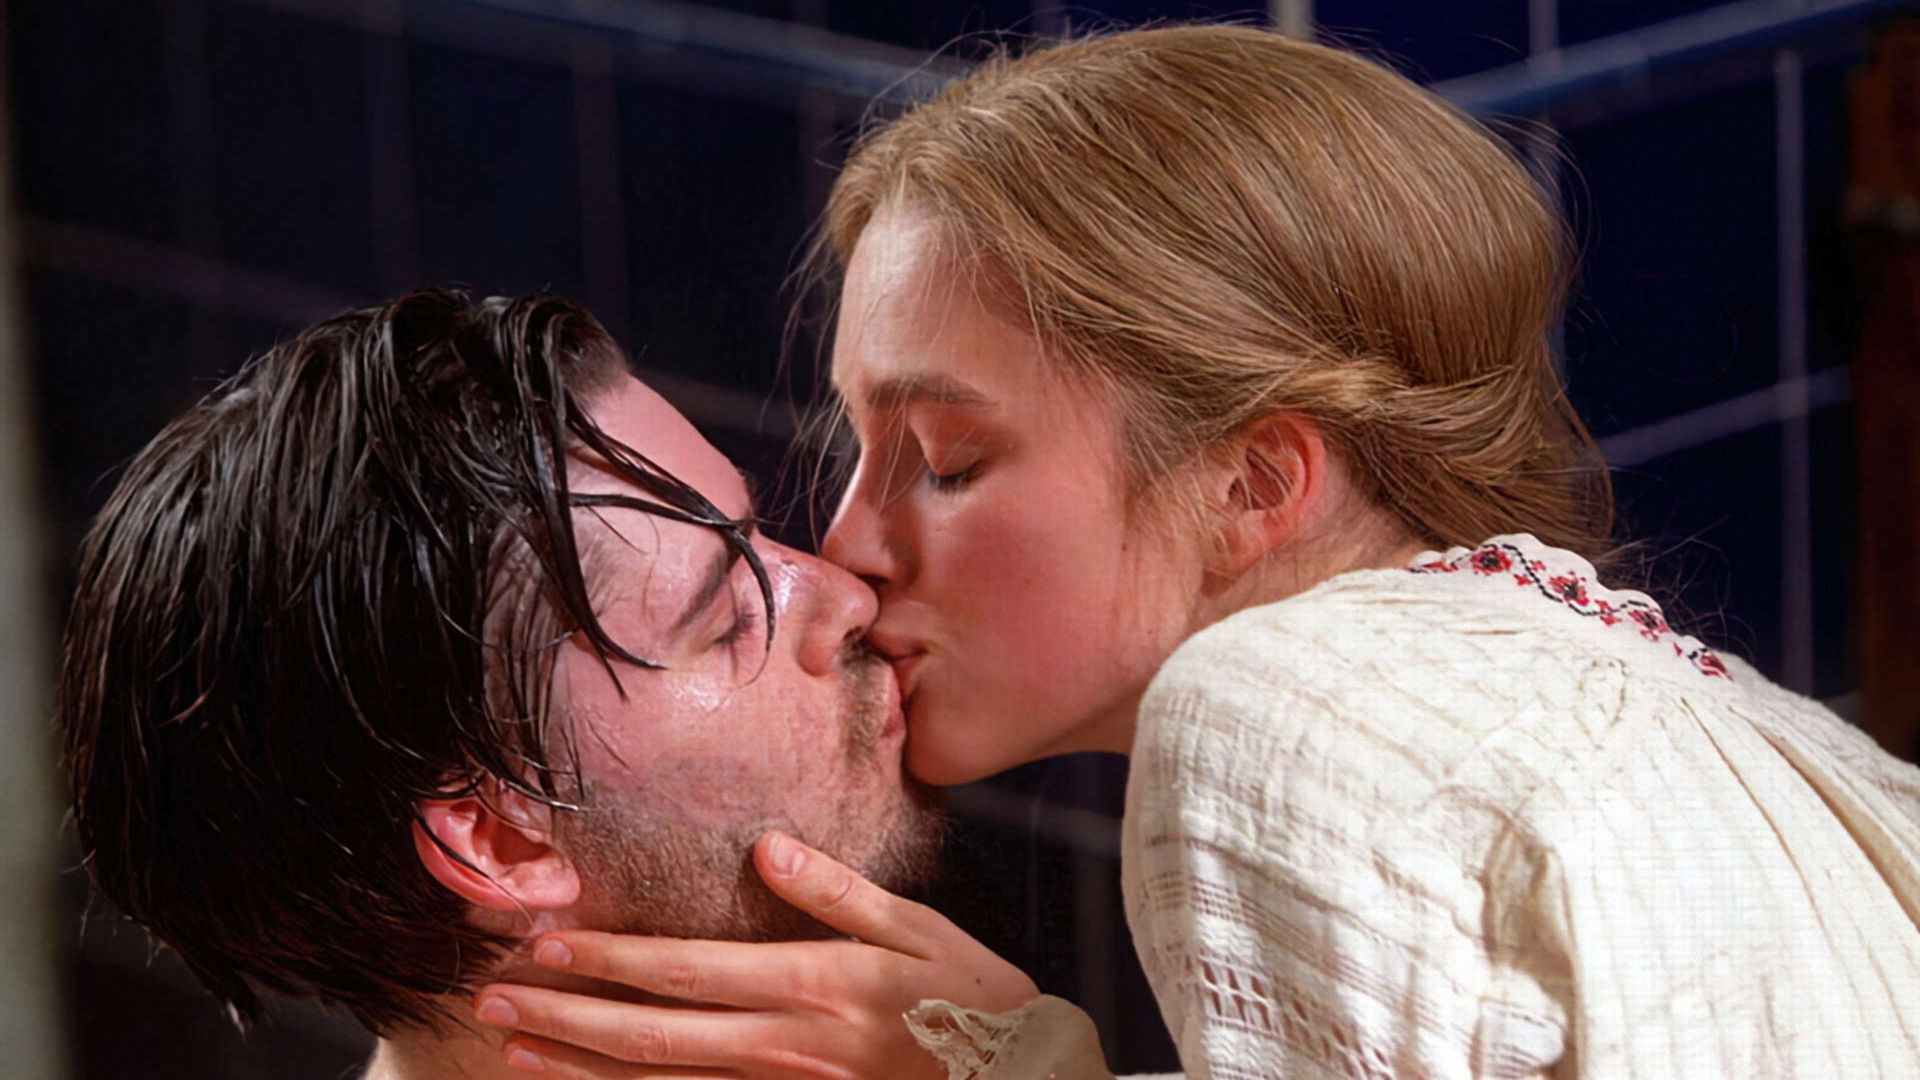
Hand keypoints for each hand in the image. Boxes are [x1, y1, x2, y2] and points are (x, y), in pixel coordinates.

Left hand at [473, 831, 1040, 1077]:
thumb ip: (836, 892)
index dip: (609, 960)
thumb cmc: (971, 999)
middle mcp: (780, 1045)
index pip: (684, 972)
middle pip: (651, 1034)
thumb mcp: (916, 928)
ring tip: (515, 1048)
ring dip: (582, 1066)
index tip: (545, 944)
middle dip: (566, 1016)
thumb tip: (766, 848)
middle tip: (493, 1000)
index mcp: (807, 985)